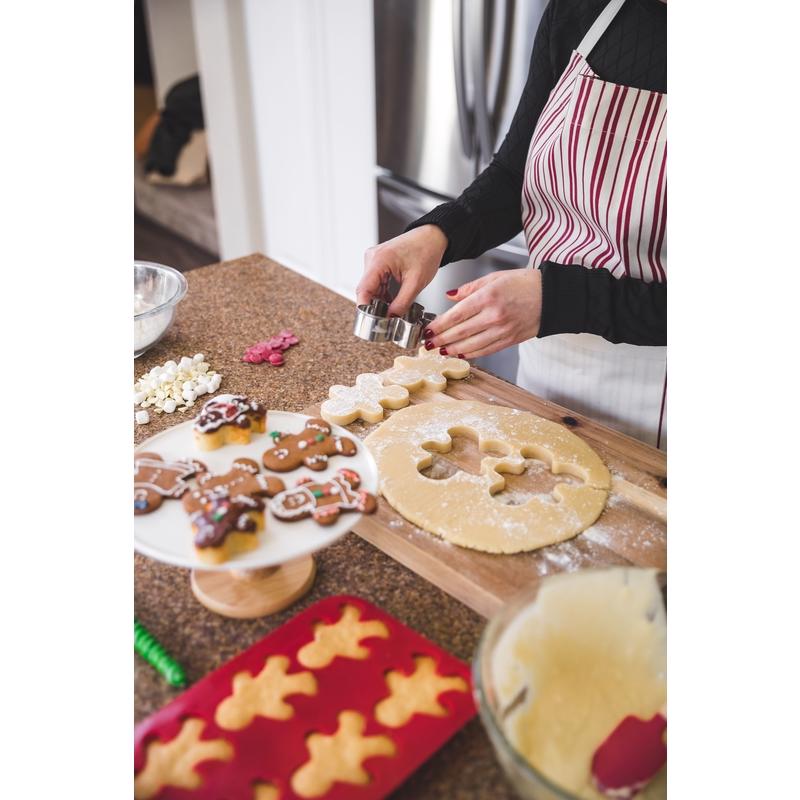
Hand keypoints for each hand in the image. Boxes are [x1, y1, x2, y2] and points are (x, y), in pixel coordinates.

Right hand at [356, 225, 446, 316]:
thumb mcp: (416, 282)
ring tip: (390, 313)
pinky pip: (376, 282)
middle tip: (384, 322)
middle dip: (373, 307)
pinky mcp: (379, 262)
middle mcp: (372, 258)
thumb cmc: (427, 250)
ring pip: (370, 288)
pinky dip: (382, 294)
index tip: (369, 322)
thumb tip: (391, 318)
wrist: (433, 236)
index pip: (363, 289)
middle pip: (365, 290)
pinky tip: (390, 303)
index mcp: (379, 260)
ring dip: (378, 301)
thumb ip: (402, 303)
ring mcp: (374, 259)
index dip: (364, 308)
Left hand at [423, 268, 541, 358]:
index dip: (439, 325)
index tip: (428, 330)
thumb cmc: (525, 284)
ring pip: (471, 345)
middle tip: (427, 344)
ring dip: (453, 349)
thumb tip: (450, 297)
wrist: (552, 296)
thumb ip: (470, 288)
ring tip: (440, 350)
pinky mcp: (510, 340)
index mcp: (488, 297)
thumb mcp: (495, 278)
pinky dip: (470, 354)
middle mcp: (494, 316)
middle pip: (460, 332)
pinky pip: (485, 350)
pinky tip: (460, 353)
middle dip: (441, 339)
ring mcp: (502, 330)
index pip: (456, 315)